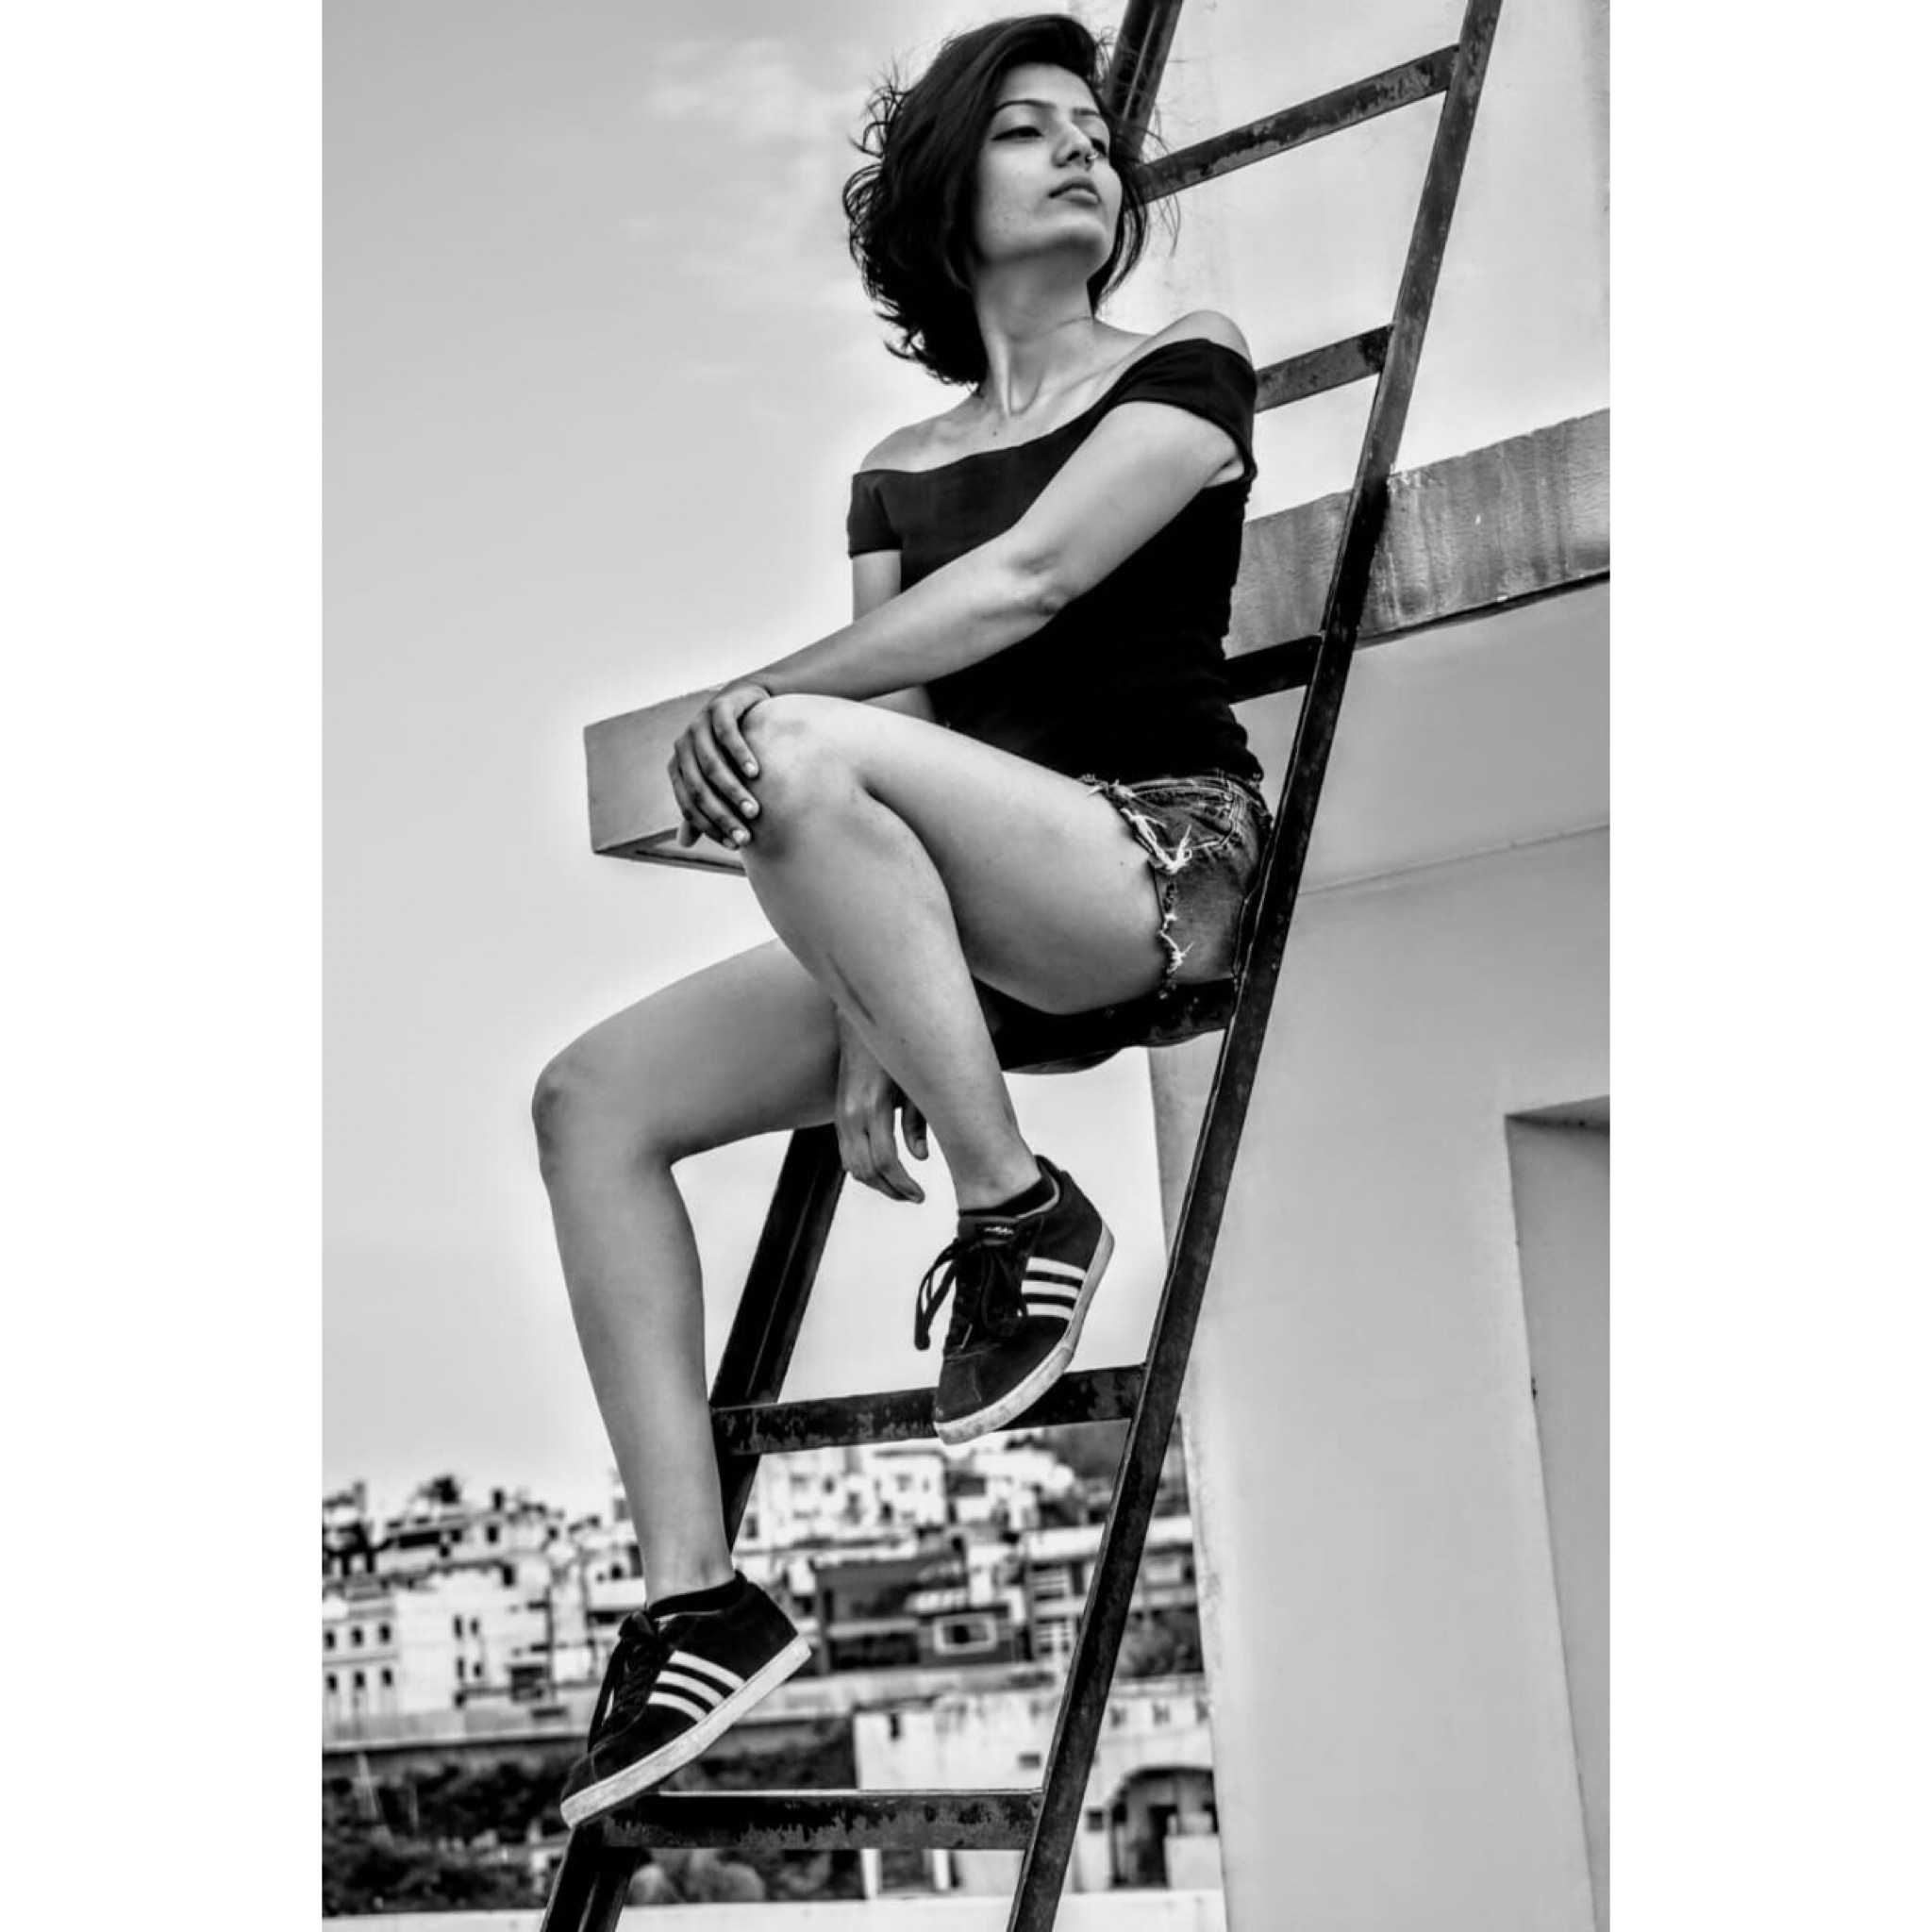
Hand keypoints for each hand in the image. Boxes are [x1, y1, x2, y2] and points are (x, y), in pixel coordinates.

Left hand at [669, 681, 769, 849]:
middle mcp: (683, 747)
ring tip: (754, 810)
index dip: (710, 827)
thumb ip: (699, 807)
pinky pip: (726, 734)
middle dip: (723, 816)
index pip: (688, 806)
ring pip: (711, 764)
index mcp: (678, 768)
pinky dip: (740, 755)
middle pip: (699, 789)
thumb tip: (684, 844)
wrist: (744, 702)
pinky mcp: (719, 707)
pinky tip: (756, 772)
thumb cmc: (728, 749)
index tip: (735, 844)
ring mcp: (698, 725)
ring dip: (733, 790)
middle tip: (746, 836)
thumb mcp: (714, 778)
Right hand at [833, 1021, 928, 1202]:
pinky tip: (882, 1171)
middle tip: (913, 1197)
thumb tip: (920, 1157)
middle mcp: (852, 1114)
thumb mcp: (913, 1083)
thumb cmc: (893, 1051)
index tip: (919, 1195)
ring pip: (853, 1167)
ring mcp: (841, 1116)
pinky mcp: (838, 1115)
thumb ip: (917, 1121)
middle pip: (866, 1171)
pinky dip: (863, 1169)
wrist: (861, 1027)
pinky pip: (846, 1154)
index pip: (885, 1161)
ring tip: (901, 1188)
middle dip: (891, 1190)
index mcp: (874, 1106)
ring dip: (876, 1183)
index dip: (903, 1184)